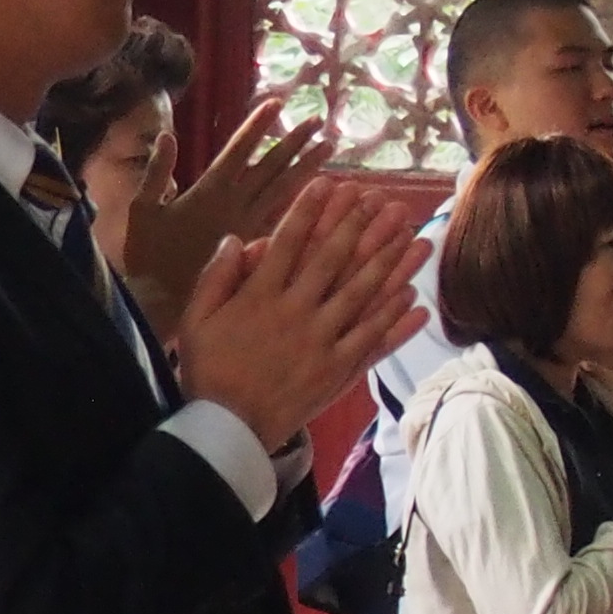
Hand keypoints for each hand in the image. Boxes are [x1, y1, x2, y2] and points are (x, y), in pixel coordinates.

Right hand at [116, 91, 337, 329]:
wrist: (161, 308)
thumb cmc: (147, 259)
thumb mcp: (141, 212)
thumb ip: (156, 174)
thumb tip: (167, 135)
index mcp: (209, 194)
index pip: (239, 152)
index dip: (257, 126)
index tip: (277, 102)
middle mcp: (236, 208)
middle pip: (271, 169)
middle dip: (294, 143)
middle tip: (318, 122)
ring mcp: (249, 229)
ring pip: (285, 193)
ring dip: (308, 170)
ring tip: (329, 150)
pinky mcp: (255, 251)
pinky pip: (286, 224)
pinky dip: (306, 209)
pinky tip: (322, 199)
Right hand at [169, 175, 424, 448]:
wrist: (226, 429)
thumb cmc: (207, 372)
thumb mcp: (195, 320)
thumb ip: (215, 276)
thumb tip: (236, 238)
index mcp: (259, 297)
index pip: (289, 242)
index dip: (311, 210)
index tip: (331, 184)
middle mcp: (295, 313)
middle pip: (334, 260)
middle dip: (361, 225)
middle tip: (385, 199)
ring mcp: (321, 342)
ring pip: (362, 295)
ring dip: (392, 264)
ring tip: (416, 237)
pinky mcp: (337, 371)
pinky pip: (371, 341)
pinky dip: (394, 321)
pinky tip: (415, 298)